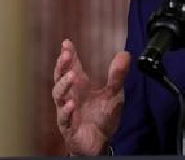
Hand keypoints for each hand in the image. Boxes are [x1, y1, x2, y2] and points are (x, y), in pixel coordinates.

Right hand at [52, 39, 130, 155]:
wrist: (101, 142)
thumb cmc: (102, 116)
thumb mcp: (114, 93)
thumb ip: (117, 75)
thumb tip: (125, 53)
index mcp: (80, 86)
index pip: (71, 67)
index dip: (68, 54)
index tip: (67, 42)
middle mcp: (70, 96)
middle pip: (61, 77)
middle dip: (62, 65)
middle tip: (66, 55)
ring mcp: (67, 111)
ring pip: (59, 96)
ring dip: (64, 85)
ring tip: (71, 76)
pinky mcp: (69, 127)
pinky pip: (65, 118)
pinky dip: (67, 111)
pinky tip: (72, 104)